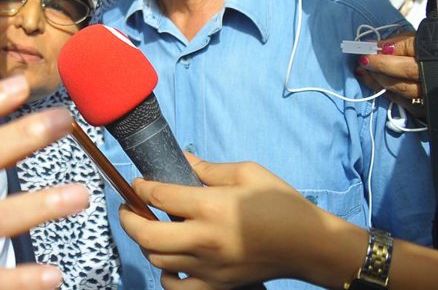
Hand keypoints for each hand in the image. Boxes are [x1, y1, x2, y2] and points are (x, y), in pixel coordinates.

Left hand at [118, 157, 335, 288]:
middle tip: (128, 207)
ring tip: (149, 229)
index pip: (158, 196)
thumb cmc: (281, 204)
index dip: (140, 186)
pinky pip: (178, 289)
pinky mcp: (218, 286)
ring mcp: (209, 267)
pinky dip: (166, 277)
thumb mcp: (247, 173)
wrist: (309, 245)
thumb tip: (180, 161)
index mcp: (211, 207)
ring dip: (146, 243)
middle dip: (128, 218)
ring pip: (157, 260)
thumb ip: (208, 168)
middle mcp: (204, 239)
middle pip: (146, 234)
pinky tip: (170, 262)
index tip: (137, 182)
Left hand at [356, 31, 437, 113]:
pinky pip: (399, 101)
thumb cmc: (433, 54)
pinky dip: (383, 91)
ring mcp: (432, 95)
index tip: (367, 48)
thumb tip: (373, 46)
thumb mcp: (418, 40)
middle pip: (406, 72)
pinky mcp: (423, 109)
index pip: (411, 50)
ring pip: (400, 90)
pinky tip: (372, 81)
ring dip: (378, 80)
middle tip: (363, 60)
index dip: (387, 50)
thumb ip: (398, 43)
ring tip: (363, 71)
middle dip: (380, 66)